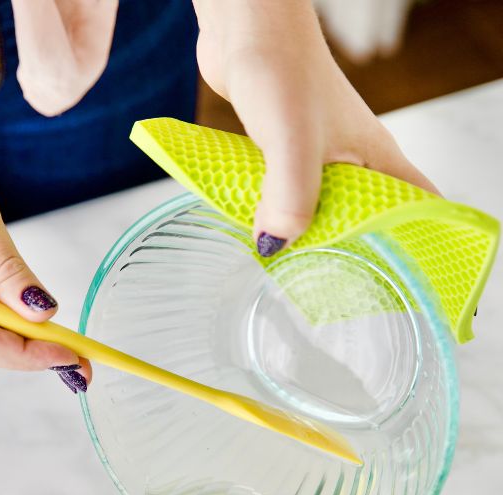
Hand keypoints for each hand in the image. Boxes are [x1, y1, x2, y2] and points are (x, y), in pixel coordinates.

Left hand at [194, 0, 436, 255]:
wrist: (244, 29)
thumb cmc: (282, 69)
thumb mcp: (292, 141)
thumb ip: (291, 193)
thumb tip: (278, 244)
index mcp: (375, 156)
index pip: (416, 206)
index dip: (421, 244)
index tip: (413, 280)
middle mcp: (350, 157)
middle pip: (365, 216)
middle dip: (358, 252)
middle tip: (344, 294)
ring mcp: (315, 154)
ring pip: (320, 207)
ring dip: (309, 237)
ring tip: (298, 276)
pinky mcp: (279, 150)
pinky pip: (284, 194)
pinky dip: (276, 216)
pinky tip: (259, 234)